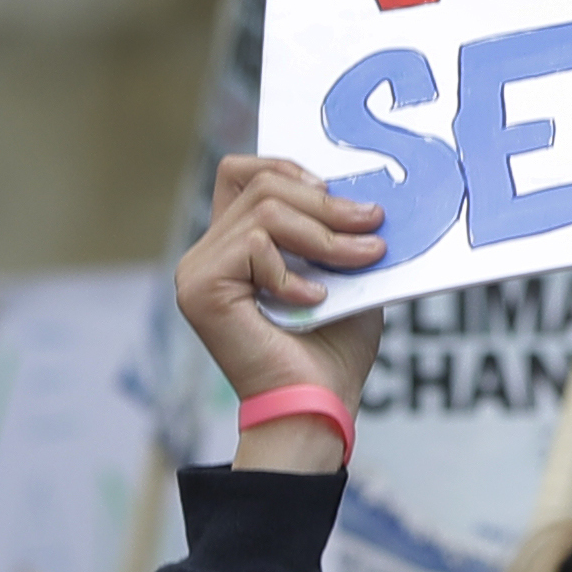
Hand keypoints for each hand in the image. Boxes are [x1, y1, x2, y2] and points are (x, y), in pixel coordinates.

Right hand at [175, 157, 384, 468]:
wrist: (320, 403)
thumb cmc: (334, 350)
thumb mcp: (347, 276)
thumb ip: (339, 233)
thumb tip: (364, 194)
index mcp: (236, 245)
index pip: (244, 173)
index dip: (290, 168)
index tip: (341, 195)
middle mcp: (208, 253)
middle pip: (263, 184)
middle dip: (329, 204)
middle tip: (375, 226)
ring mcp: (197, 270)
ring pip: (266, 211)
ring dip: (327, 236)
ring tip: (363, 259)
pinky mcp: (199, 288)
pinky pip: (255, 244)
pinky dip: (295, 272)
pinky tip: (313, 302)